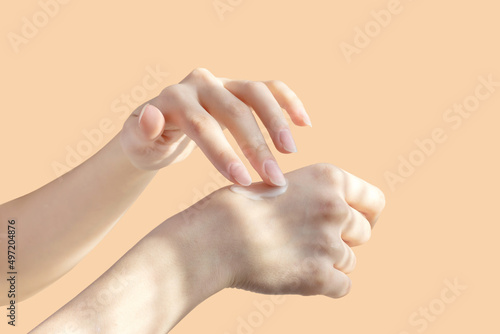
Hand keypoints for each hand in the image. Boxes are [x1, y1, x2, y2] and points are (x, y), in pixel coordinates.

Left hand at [120, 68, 311, 185]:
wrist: (161, 128)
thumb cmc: (149, 142)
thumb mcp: (136, 143)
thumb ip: (140, 131)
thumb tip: (152, 115)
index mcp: (174, 98)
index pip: (202, 124)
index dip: (223, 153)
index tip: (244, 181)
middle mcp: (200, 84)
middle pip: (234, 110)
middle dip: (255, 146)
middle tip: (275, 179)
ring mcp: (223, 83)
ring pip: (256, 93)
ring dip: (277, 122)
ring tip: (290, 152)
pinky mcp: (240, 88)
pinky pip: (270, 88)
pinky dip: (288, 101)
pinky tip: (305, 123)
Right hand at [166, 163, 384, 298]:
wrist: (215, 235)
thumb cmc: (240, 208)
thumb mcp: (284, 183)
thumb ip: (316, 197)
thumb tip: (344, 220)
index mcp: (329, 178)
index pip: (375, 200)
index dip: (368, 215)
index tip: (357, 225)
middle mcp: (336, 207)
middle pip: (364, 233)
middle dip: (343, 240)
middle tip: (310, 243)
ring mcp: (330, 243)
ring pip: (349, 262)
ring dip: (327, 263)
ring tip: (292, 256)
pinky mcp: (319, 276)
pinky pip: (342, 287)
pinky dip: (323, 285)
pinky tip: (297, 275)